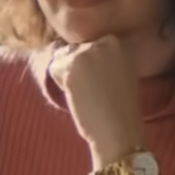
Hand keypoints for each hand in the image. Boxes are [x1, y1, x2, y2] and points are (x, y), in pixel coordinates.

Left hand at [48, 36, 144, 167]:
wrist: (118, 131)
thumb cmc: (120, 110)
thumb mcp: (119, 73)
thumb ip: (103, 59)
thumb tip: (71, 52)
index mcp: (118, 43)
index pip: (89, 45)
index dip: (90, 66)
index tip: (101, 83)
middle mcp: (103, 42)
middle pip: (75, 49)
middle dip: (78, 69)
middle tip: (94, 91)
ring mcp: (87, 52)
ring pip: (62, 58)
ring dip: (68, 75)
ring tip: (86, 94)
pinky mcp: (71, 66)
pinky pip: (54, 69)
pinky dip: (61, 84)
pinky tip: (77, 97)